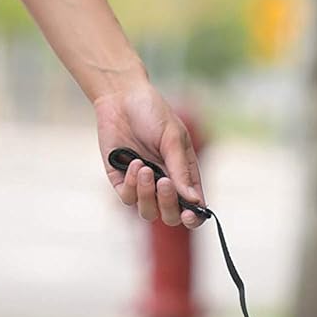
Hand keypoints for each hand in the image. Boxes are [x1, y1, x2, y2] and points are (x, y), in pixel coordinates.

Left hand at [93, 81, 205, 228]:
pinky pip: (127, 199)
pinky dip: (131, 184)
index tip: (188, 214)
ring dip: (146, 194)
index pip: (193, 207)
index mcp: (184, 174)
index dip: (193, 217)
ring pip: (148, 212)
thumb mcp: (172, 138)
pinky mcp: (121, 181)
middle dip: (167, 204)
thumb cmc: (153, 113)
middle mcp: (165, 184)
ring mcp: (142, 185)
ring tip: (144, 168)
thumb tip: (194, 200)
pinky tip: (133, 163)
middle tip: (163, 182)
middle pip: (170, 216)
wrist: (121, 98)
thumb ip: (181, 170)